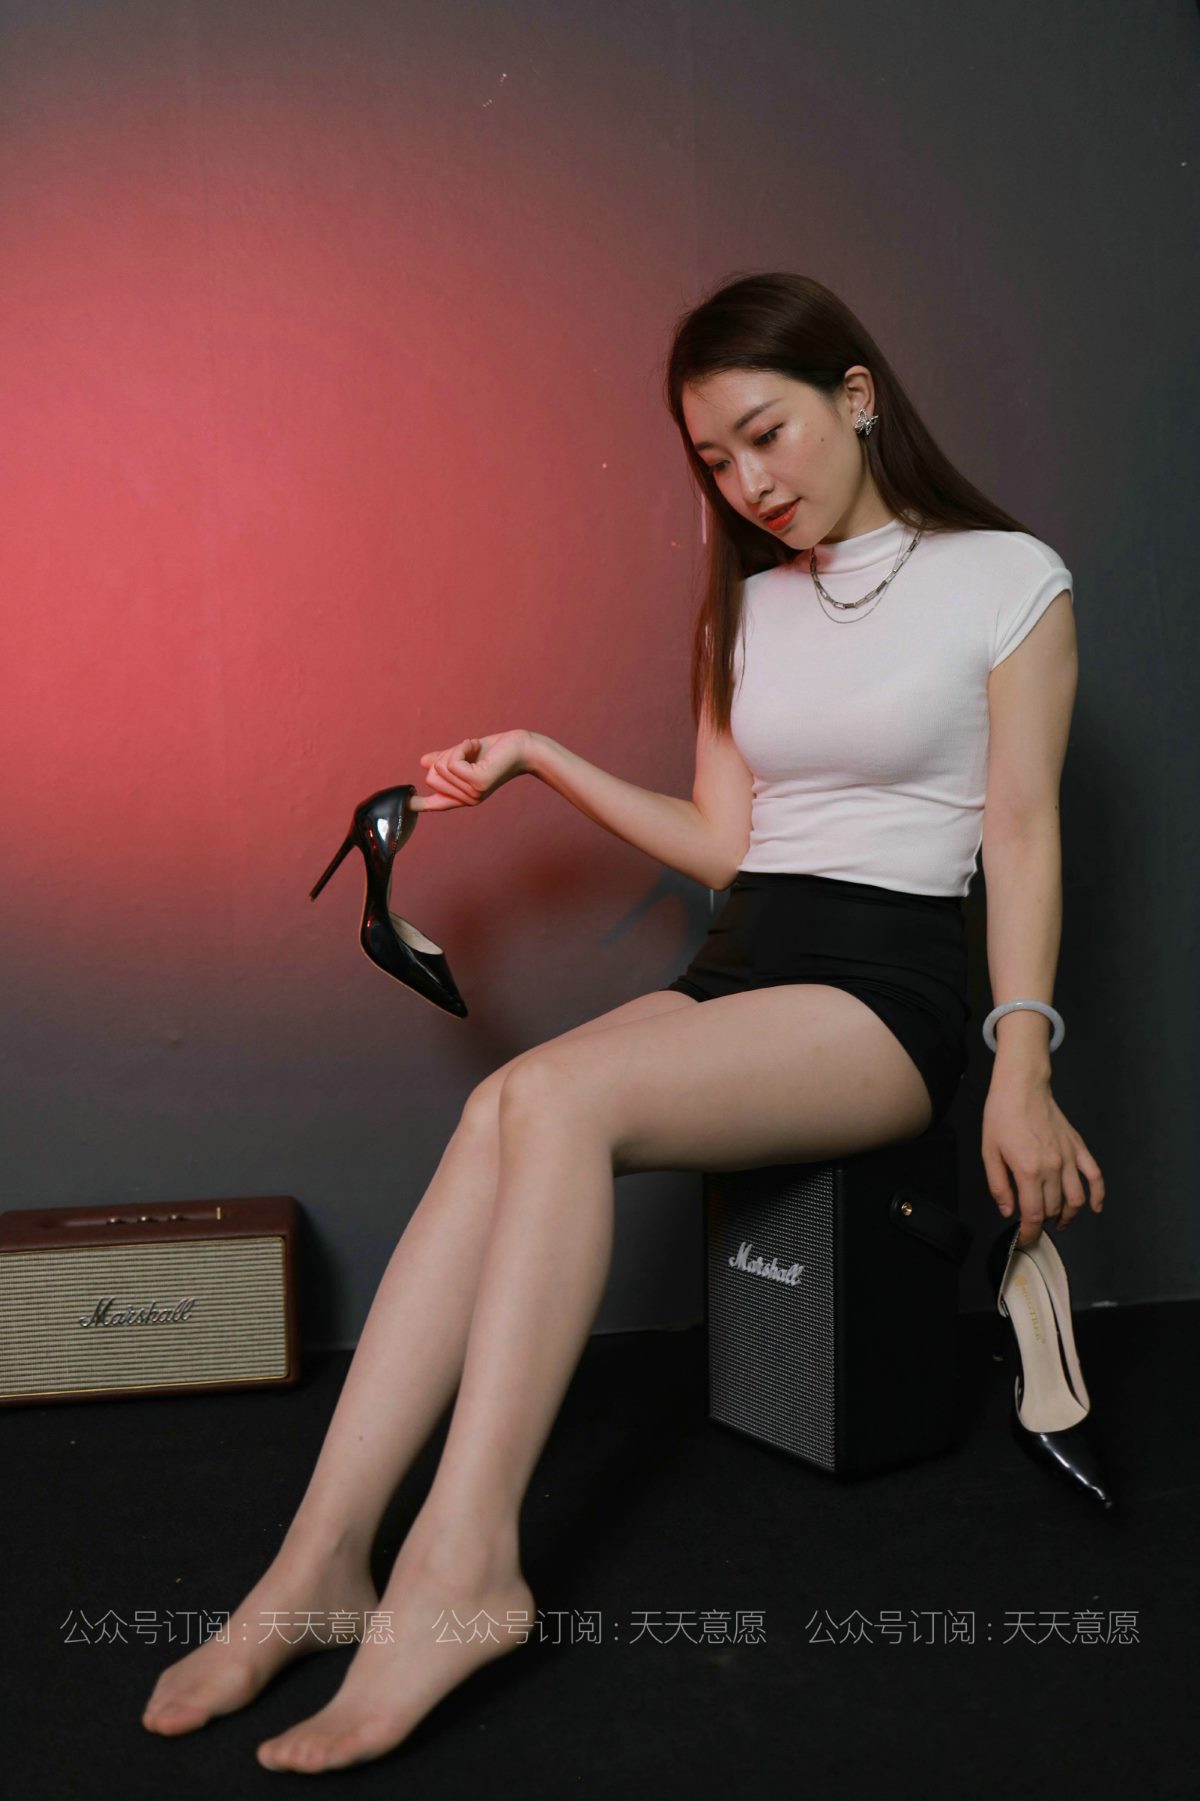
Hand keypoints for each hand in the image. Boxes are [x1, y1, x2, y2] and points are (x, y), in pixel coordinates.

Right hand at [412, 729, 532, 810]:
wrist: (521, 747)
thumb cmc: (494, 751)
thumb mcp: (464, 756)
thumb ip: (444, 760)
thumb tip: (423, 762)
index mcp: (461, 796)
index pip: (434, 805)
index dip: (418, 805)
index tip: (407, 804)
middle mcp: (466, 799)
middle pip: (431, 776)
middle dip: (444, 756)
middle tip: (466, 750)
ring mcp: (472, 793)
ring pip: (441, 767)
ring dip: (455, 750)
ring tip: (473, 747)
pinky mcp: (477, 782)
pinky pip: (452, 762)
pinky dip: (461, 747)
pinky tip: (474, 745)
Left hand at [982, 1077, 1104, 1246]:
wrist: (1021, 1088)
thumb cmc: (1002, 1117)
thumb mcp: (989, 1153)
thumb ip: (998, 1185)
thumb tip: (1008, 1211)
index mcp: (1028, 1171)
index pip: (1034, 1214)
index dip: (1030, 1233)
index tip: (1024, 1239)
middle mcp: (1052, 1167)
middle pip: (1054, 1209)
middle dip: (1044, 1223)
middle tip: (1034, 1226)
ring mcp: (1068, 1158)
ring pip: (1076, 1199)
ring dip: (1069, 1216)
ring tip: (1059, 1222)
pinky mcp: (1078, 1148)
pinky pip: (1094, 1176)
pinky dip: (1098, 1195)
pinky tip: (1094, 1207)